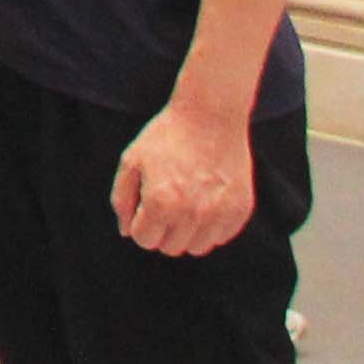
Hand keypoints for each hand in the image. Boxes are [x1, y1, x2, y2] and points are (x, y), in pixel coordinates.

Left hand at [112, 95, 257, 257]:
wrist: (210, 115)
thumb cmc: (167, 136)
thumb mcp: (132, 161)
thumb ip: (122, 200)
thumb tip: (126, 232)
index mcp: (161, 203)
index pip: (144, 240)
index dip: (140, 224)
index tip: (145, 206)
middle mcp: (192, 214)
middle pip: (170, 247)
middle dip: (162, 230)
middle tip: (166, 203)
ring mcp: (219, 214)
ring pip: (197, 248)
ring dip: (187, 233)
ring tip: (186, 203)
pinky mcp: (240, 210)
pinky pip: (220, 237)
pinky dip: (210, 227)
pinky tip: (205, 201)